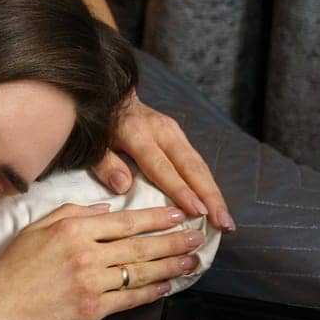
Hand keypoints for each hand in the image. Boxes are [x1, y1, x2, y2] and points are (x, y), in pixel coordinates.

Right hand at [0, 201, 204, 319]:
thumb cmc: (9, 270)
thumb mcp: (35, 229)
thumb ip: (71, 213)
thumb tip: (105, 209)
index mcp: (74, 230)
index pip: (125, 221)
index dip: (157, 218)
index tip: (178, 214)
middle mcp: (86, 254)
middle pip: (141, 245)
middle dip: (174, 239)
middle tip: (199, 236)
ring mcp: (90, 283)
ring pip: (141, 271)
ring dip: (171, 265)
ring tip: (192, 260)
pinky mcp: (90, 310)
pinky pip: (129, 300)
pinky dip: (151, 292)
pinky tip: (167, 286)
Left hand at [90, 91, 234, 232]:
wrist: (111, 96)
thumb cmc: (99, 127)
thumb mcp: (93, 144)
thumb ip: (105, 164)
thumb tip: (123, 186)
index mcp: (138, 133)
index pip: (163, 167)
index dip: (181, 190)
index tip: (197, 212)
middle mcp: (163, 131)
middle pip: (192, 167)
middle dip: (210, 197)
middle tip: (224, 223)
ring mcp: (174, 133)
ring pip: (199, 166)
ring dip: (215, 194)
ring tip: (226, 221)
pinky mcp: (179, 137)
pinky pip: (197, 164)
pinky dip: (208, 186)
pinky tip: (216, 206)